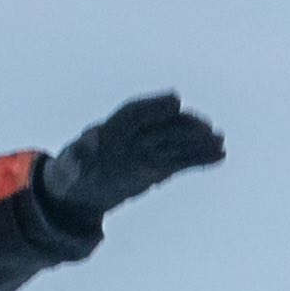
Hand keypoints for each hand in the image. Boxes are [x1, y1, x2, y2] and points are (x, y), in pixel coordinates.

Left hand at [40, 93, 225, 221]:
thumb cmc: (72, 173)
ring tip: (219, 140)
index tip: (175, 101)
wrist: (79, 189)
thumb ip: (77, 160)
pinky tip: (220, 155)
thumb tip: (80, 153)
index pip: (136, 112)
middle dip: (184, 126)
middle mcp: (134, 136)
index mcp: (111, 129)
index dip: (155, 106)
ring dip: (198, 141)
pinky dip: (200, 158)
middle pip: (162, 127)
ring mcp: (148, 150)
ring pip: (176, 143)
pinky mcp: (159, 168)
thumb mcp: (69, 168)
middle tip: (206, 126)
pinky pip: (182, 161)